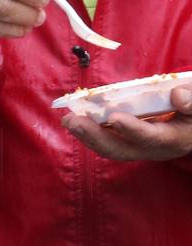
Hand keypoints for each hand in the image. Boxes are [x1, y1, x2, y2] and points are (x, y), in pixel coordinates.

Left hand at [61, 84, 191, 161]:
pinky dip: (90, 133)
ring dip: (87, 136)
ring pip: (112, 149)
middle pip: (123, 149)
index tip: (114, 118)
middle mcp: (155, 149)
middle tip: (73, 121)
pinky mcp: (131, 143)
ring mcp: (141, 148)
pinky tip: (74, 121)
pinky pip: (109, 143)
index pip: (152, 137)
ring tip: (68, 121)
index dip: (133, 129)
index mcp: (175, 138)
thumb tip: (177, 96)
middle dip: (96, 136)